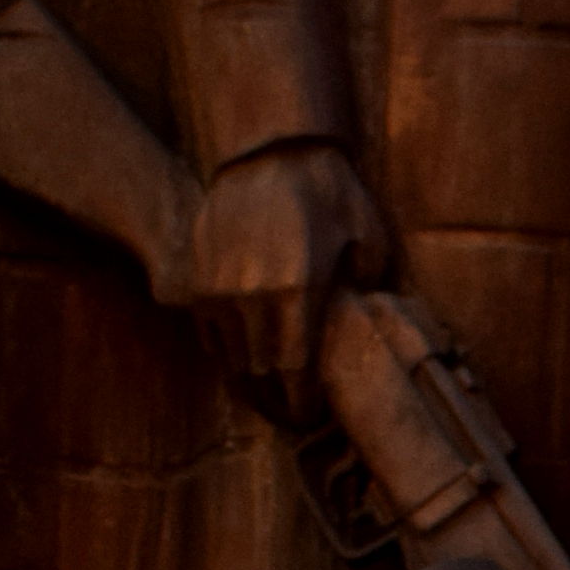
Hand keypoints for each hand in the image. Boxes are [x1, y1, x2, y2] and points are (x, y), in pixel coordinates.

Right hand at [192, 140, 379, 391]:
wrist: (271, 151)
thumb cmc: (328, 192)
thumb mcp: (369, 235)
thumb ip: (370, 284)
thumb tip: (366, 319)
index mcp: (298, 293)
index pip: (296, 373)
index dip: (302, 404)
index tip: (310, 417)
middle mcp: (253, 298)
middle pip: (262, 375)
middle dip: (277, 402)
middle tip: (291, 415)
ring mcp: (220, 290)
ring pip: (233, 359)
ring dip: (250, 382)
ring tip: (268, 394)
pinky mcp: (199, 279)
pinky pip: (210, 333)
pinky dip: (227, 352)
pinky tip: (244, 357)